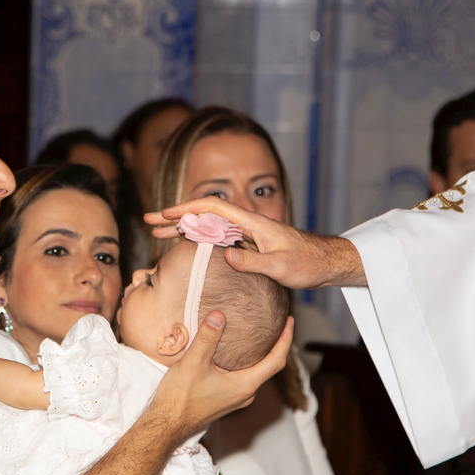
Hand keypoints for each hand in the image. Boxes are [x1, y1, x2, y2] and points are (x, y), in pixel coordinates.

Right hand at [145, 198, 365, 287]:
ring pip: (207, 227)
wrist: (326, 263)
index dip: (186, 209)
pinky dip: (196, 241)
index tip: (164, 215)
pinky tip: (185, 248)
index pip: (212, 208)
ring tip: (157, 236)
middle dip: (175, 217)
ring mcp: (246, 235)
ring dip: (182, 229)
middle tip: (148, 222)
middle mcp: (246, 225)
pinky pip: (216, 239)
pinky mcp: (248, 246)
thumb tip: (225, 255)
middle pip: (204, 215)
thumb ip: (254, 261)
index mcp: (252, 223)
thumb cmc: (308, 262)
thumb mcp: (281, 266)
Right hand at [149, 310, 292, 441]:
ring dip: (261, 354)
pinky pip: (245, 377)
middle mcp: (245, 394)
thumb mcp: (193, 363)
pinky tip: (236, 352)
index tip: (290, 321)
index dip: (286, 339)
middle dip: (276, 344)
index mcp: (245, 385)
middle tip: (278, 323)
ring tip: (260, 334)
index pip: (276, 361)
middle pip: (270, 366)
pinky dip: (247, 362)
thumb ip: (207, 338)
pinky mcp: (226, 399)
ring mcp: (237, 398)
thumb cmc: (180, 397)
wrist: (166, 423)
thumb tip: (219, 314)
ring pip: (256, 372)